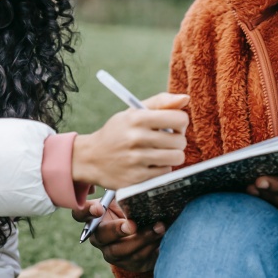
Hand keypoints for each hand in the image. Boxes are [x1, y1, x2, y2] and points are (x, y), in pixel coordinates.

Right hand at [72, 92, 188, 188]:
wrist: (91, 158)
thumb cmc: (118, 132)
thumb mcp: (133, 112)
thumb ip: (160, 102)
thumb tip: (185, 98)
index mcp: (137, 118)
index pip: (179, 119)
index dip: (180, 122)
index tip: (173, 125)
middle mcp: (136, 138)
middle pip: (180, 141)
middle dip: (177, 140)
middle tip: (166, 140)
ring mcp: (136, 160)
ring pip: (176, 158)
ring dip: (172, 156)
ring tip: (161, 152)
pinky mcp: (136, 178)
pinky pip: (165, 173)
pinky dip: (161, 168)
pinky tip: (150, 164)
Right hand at [72, 196, 164, 272]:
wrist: (142, 236)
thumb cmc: (129, 212)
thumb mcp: (124, 201)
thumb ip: (124, 194)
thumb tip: (137, 184)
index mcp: (94, 217)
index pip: (80, 214)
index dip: (86, 212)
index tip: (99, 208)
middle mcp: (98, 236)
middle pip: (101, 236)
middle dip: (116, 230)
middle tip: (131, 224)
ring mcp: (110, 251)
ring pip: (120, 249)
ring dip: (141, 238)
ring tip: (157, 227)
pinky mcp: (125, 262)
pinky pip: (136, 256)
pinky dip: (150, 245)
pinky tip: (160, 234)